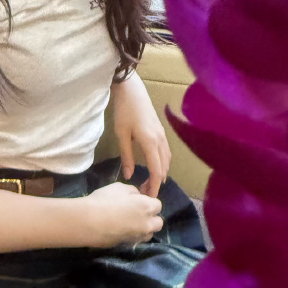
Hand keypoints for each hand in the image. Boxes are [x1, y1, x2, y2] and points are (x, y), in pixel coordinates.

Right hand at [81, 182, 162, 247]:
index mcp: (147, 207)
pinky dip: (134, 235)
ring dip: (145, 228)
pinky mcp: (129, 245)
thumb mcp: (119, 187)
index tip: (139, 200)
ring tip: (131, 222)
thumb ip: (132, 192)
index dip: (149, 202)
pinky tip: (122, 229)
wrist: (90, 222)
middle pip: (158, 222)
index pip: (158, 205)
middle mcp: (147, 224)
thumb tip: (137, 197)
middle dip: (152, 218)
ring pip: (149, 233)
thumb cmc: (105, 200)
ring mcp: (138, 237)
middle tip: (138, 212)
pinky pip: (137, 240)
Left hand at [113, 73, 170, 197]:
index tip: (150, 198)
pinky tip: (155, 167)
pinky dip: (162, 163)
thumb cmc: (124, 110)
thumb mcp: (121, 134)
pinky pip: (166, 152)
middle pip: (164, 167)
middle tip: (146, 194)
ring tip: (150, 183)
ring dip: (161, 173)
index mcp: (150, 142)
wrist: (132, 89)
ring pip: (167, 160)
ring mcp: (162, 135)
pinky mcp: (161, 131)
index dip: (154, 186)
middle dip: (157, 182)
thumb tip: (129, 176)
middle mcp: (160, 140)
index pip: (156, 170)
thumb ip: (126, 156)